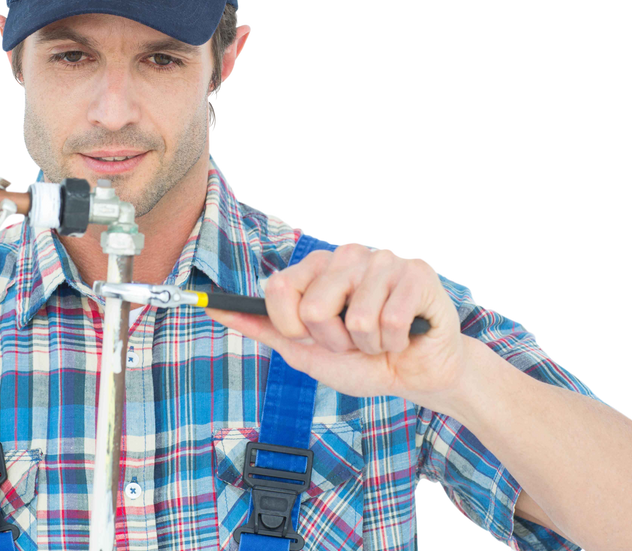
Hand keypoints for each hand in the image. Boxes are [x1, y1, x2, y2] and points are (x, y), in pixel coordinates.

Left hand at [205, 241, 464, 406]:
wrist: (416, 375)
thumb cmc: (362, 360)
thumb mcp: (304, 349)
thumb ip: (263, 327)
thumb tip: (214, 309)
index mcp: (318, 267)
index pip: (279, 288)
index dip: (291, 326)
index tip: (309, 336)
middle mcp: (348, 255)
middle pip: (314, 308)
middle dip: (334, 341)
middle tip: (353, 341)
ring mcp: (384, 260)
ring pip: (356, 319)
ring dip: (368, 346)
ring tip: (380, 339)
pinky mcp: (417, 273)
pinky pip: (390, 320)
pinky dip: (395, 342)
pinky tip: (403, 336)